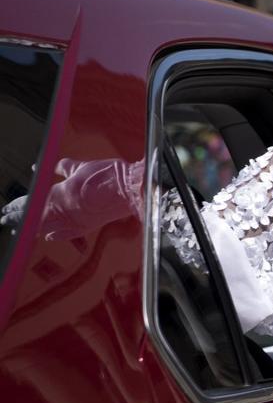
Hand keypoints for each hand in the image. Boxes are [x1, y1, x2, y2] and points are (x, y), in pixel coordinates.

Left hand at [6, 158, 143, 240]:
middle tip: (6, 219)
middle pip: (33, 219)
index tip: (7, 210)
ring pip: (45, 228)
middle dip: (18, 219)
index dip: (17, 207)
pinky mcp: (87, 227)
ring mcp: (74, 222)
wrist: (129, 190)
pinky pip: (65, 234)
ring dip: (32, 228)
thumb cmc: (107, 175)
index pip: (31, 203)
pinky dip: (54, 235)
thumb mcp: (82, 167)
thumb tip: (51, 166)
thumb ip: (64, 167)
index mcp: (58, 194)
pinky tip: (48, 236)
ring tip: (21, 229)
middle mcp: (62, 211)